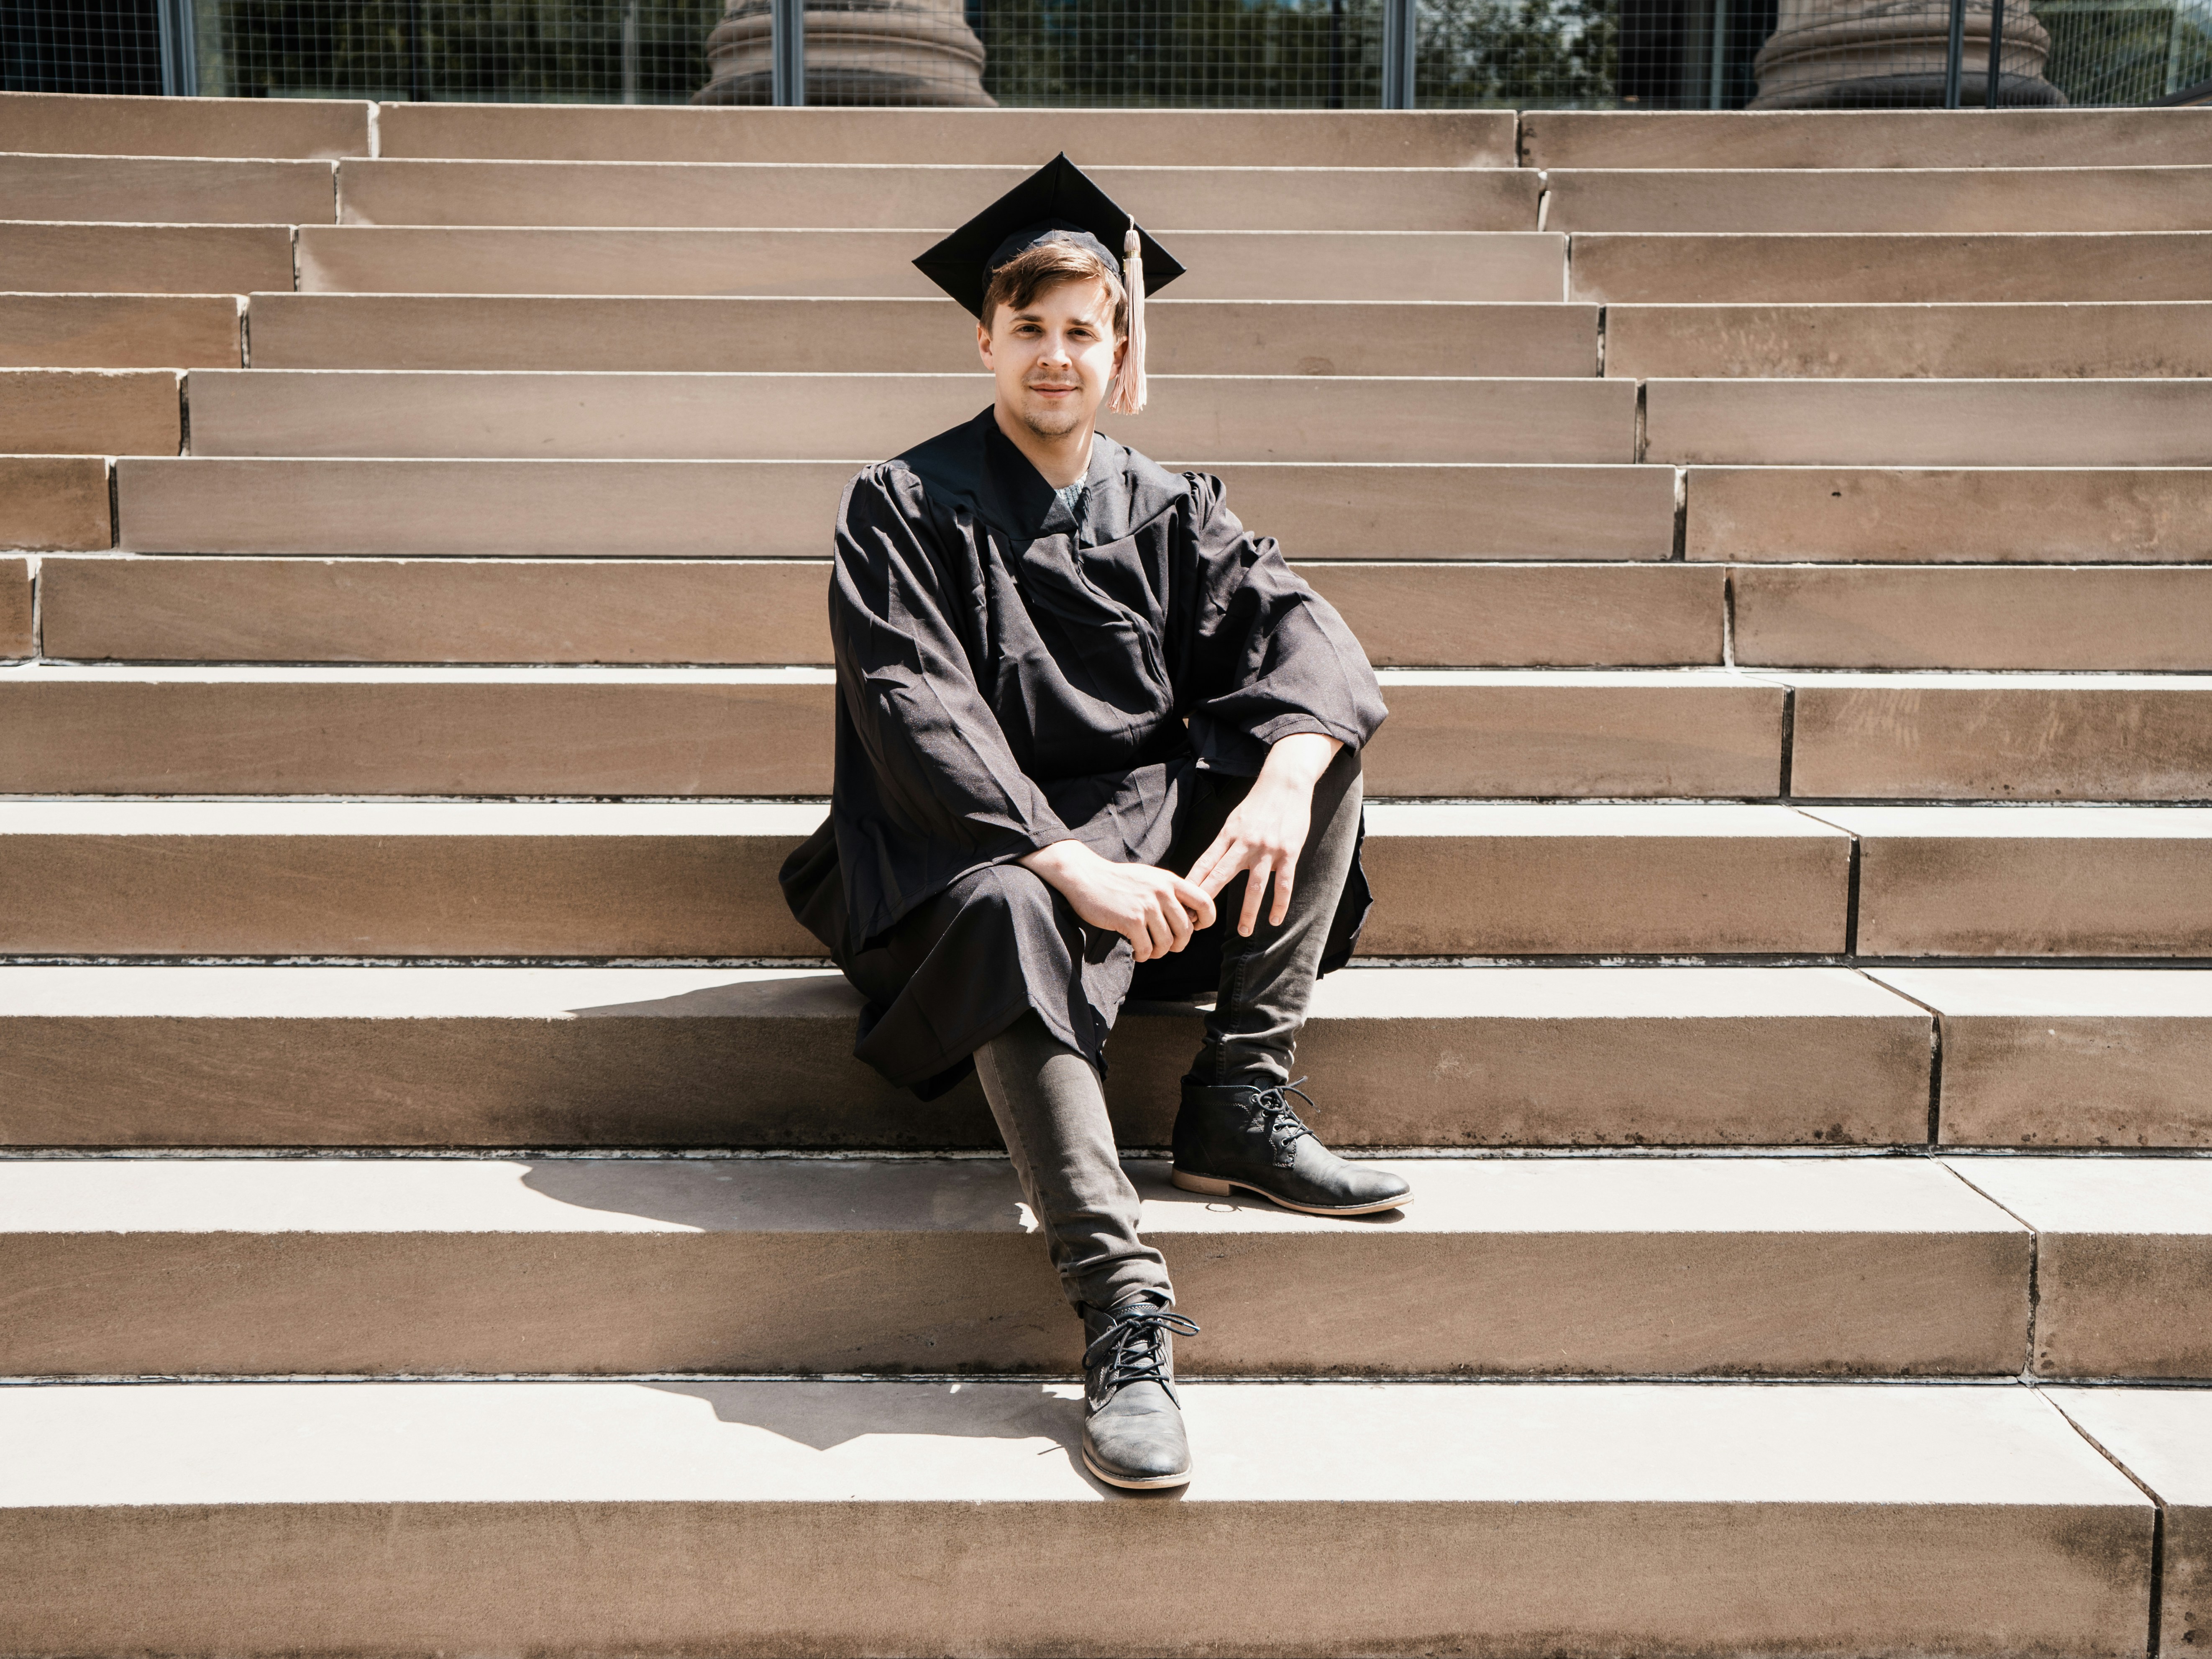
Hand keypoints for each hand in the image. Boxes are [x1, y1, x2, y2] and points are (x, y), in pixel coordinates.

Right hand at [1020, 840, 1216, 962]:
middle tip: (1166, 946)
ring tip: (1148, 950)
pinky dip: (1143, 955)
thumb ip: (1169, 892)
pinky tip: (1136, 952)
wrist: (1086, 876)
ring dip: (1158, 952)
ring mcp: (1146, 906)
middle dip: (1178, 944)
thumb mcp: (1149, 878)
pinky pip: (1147, 948)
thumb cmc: (1117, 880)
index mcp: (1170, 880)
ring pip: (1167, 943)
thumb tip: (1190, 917)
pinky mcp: (1131, 920)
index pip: (1205, 901)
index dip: (1207, 920)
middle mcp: (1161, 892)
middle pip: (1186, 930)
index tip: (1195, 928)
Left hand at [1185, 733, 1343, 936]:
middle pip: (1220, 876)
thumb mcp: (1234, 820)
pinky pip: (1283, 883)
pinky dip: (1279, 904)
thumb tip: (1206, 869)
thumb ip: (1223, 844)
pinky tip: (1274, 919)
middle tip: (1199, 924)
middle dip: (1207, 901)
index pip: (1204, 864)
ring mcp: (1267, 849)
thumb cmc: (1257, 805)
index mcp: (1227, 835)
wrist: (1285, 783)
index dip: (1191, 885)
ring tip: (1243, 932)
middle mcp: (1244, 843)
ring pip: (1254, 886)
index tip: (1181, 904)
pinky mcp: (1288, 852)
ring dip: (1247, 912)